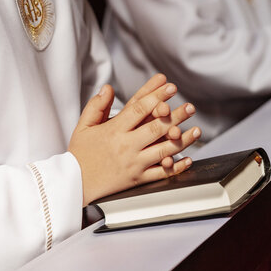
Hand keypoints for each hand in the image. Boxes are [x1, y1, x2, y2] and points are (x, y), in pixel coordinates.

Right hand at [69, 81, 200, 205]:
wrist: (74, 184)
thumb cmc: (80, 154)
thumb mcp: (83, 126)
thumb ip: (96, 106)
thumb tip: (108, 87)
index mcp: (114, 130)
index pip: (140, 108)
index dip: (157, 95)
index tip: (170, 86)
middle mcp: (126, 146)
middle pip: (157, 127)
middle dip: (176, 116)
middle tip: (190, 107)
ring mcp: (134, 163)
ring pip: (164, 150)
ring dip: (183, 140)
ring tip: (196, 131)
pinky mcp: (137, 179)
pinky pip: (161, 174)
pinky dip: (176, 167)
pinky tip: (187, 159)